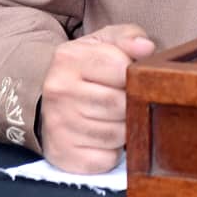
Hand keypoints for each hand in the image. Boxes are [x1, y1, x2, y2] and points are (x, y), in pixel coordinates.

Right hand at [40, 23, 154, 173]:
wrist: (50, 100)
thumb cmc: (87, 68)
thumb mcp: (104, 43)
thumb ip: (128, 37)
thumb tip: (147, 48)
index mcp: (69, 58)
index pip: (120, 68)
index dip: (135, 74)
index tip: (132, 76)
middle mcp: (58, 90)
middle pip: (119, 104)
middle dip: (131, 103)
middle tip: (127, 100)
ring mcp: (58, 125)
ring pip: (116, 134)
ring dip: (125, 128)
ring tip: (115, 117)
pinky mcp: (62, 155)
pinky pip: (106, 159)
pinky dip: (113, 152)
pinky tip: (104, 137)